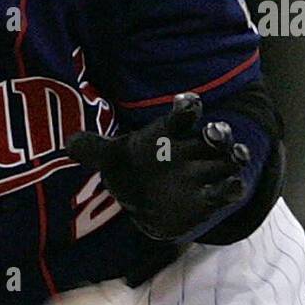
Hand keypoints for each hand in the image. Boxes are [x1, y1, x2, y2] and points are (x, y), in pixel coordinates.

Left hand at [64, 92, 249, 241]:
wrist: (146, 202)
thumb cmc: (133, 169)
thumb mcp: (112, 158)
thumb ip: (92, 149)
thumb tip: (69, 144)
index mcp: (170, 134)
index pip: (183, 115)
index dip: (187, 107)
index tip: (188, 103)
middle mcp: (192, 150)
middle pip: (213, 136)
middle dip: (218, 132)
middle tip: (215, 131)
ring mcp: (204, 173)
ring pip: (227, 159)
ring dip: (233, 155)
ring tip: (235, 153)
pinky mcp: (209, 198)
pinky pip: (225, 191)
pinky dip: (232, 188)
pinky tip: (233, 186)